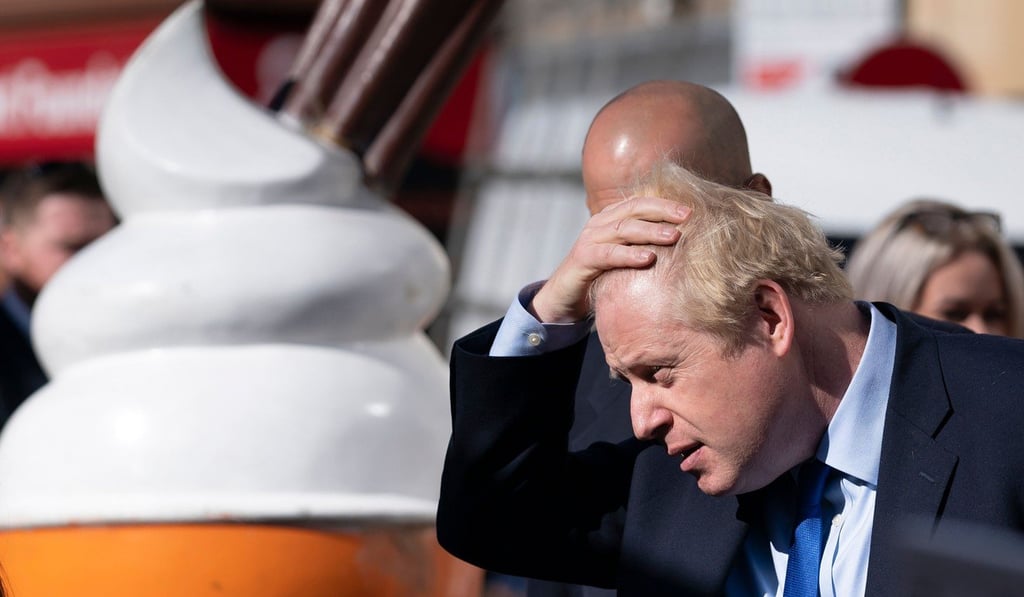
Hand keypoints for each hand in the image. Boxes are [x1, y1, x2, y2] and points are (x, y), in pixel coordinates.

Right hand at [530, 196, 690, 322]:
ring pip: (623, 228)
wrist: (564, 297)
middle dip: (663, 211)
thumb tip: (683, 243)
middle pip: (634, 209)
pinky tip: (648, 258)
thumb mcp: (625, 257)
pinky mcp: (583, 259)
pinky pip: (608, 254)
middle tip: (687, 217)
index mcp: (612, 218)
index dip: (665, 203)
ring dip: (650, 231)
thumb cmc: (602, 276)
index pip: (641, 202)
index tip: (690, 211)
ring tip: (674, 236)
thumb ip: (645, 245)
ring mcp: (590, 240)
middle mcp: (600, 224)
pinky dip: (629, 255)